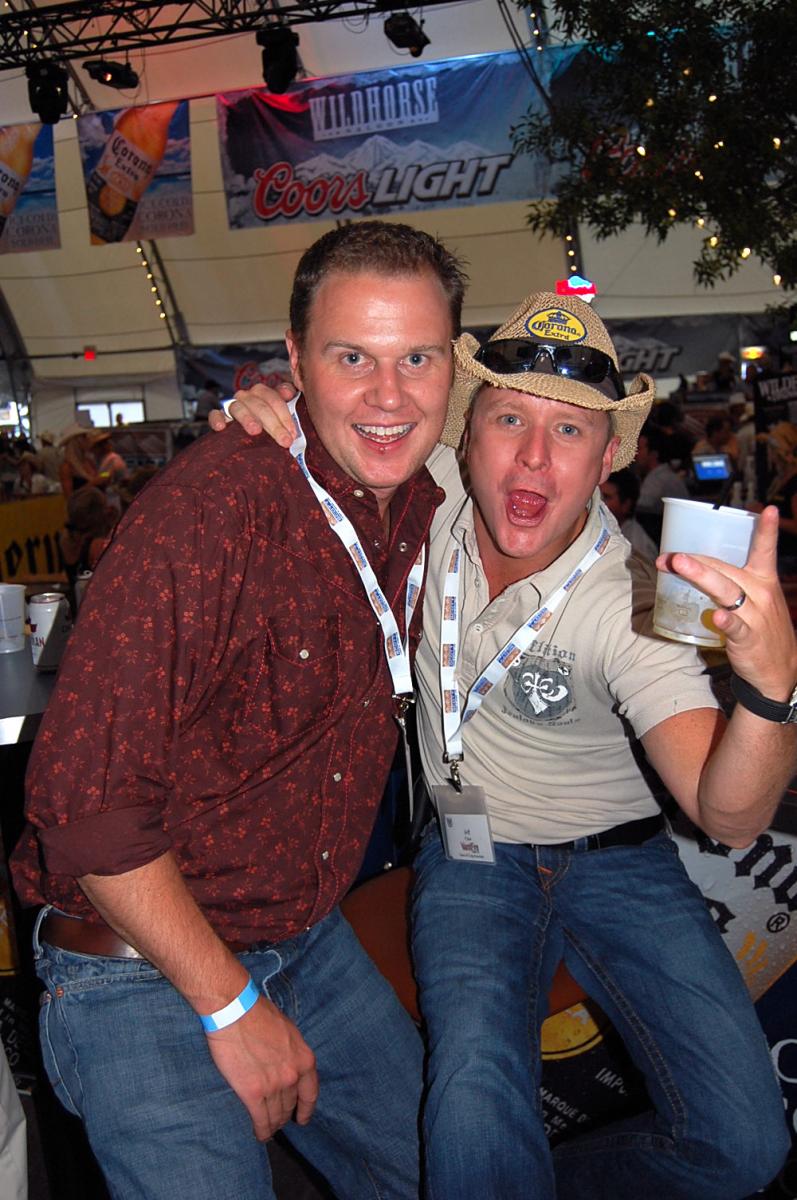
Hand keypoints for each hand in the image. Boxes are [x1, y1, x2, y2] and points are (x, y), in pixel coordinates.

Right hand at [206, 995, 317, 1139]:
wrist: (235, 1011)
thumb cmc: (257, 1013)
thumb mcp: (287, 1030)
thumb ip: (290, 1051)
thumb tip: (286, 1061)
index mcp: (304, 1058)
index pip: (311, 1092)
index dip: (307, 1108)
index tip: (302, 1117)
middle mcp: (292, 1075)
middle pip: (291, 1105)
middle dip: (285, 1115)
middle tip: (279, 1121)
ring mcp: (274, 1086)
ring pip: (276, 1115)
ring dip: (273, 1124)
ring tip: (268, 1129)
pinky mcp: (253, 1093)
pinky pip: (260, 1119)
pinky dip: (261, 1130)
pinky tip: (259, 1134)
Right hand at [207, 382, 297, 445]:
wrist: (250, 438)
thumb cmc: (269, 426)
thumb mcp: (281, 415)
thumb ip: (287, 401)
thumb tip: (288, 392)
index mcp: (263, 393)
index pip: (274, 398)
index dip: (285, 416)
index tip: (292, 434)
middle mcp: (247, 397)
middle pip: (259, 405)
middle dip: (273, 423)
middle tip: (284, 441)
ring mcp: (232, 406)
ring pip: (238, 407)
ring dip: (247, 418)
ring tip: (256, 431)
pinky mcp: (219, 417)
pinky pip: (215, 414)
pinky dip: (217, 419)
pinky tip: (221, 427)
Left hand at [656, 505, 796, 698]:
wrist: (779, 668)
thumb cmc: (760, 625)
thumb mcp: (755, 597)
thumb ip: (729, 579)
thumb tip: (691, 562)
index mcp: (763, 579)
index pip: (765, 550)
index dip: (768, 530)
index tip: (770, 510)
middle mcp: (760, 593)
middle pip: (726, 569)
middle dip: (696, 561)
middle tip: (670, 556)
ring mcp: (755, 616)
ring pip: (727, 591)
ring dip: (702, 576)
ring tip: (680, 565)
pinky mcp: (748, 639)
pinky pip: (736, 627)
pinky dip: (726, 621)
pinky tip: (716, 617)